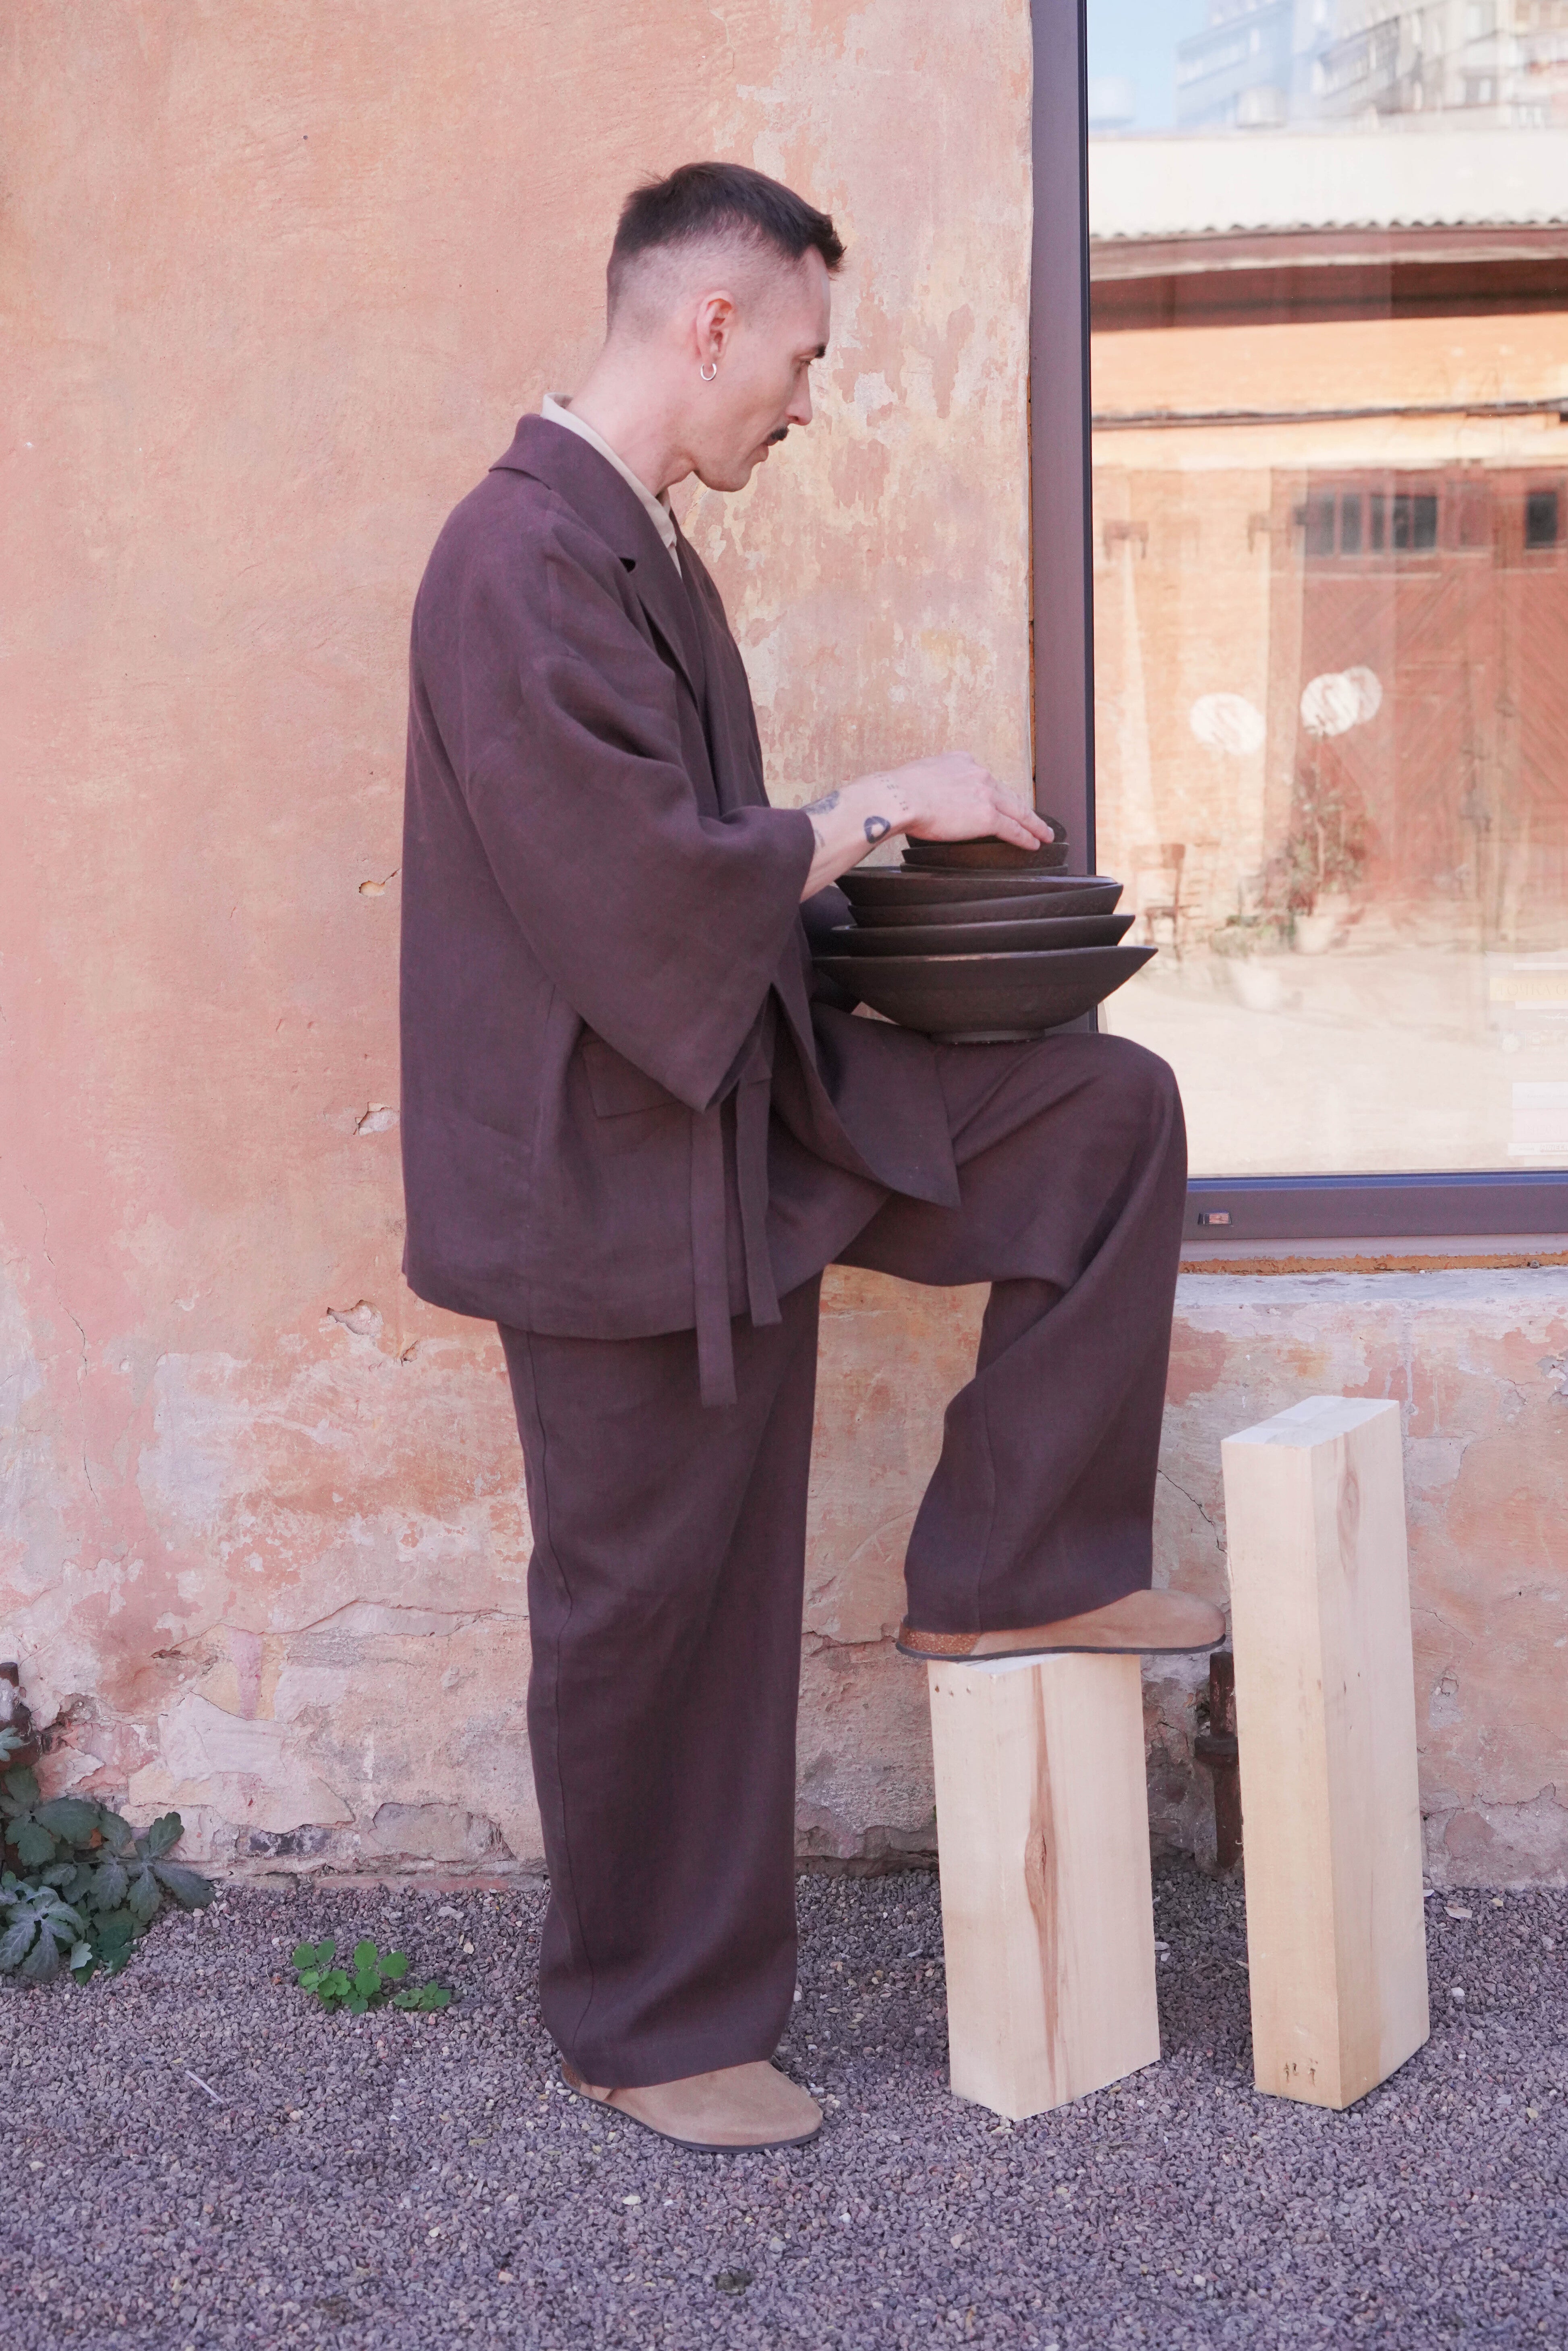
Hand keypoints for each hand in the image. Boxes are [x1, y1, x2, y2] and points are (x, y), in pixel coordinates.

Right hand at [877, 752, 1053, 850]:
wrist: (899, 798)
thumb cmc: (899, 791)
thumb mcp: (922, 773)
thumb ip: (937, 780)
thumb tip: (933, 793)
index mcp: (963, 762)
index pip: (988, 780)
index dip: (1000, 793)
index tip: (1005, 801)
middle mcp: (979, 774)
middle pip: (1009, 794)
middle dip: (1024, 808)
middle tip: (1036, 820)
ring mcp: (985, 795)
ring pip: (1018, 811)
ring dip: (1034, 824)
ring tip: (1043, 834)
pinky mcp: (987, 817)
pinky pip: (1013, 829)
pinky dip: (1027, 837)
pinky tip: (1034, 843)